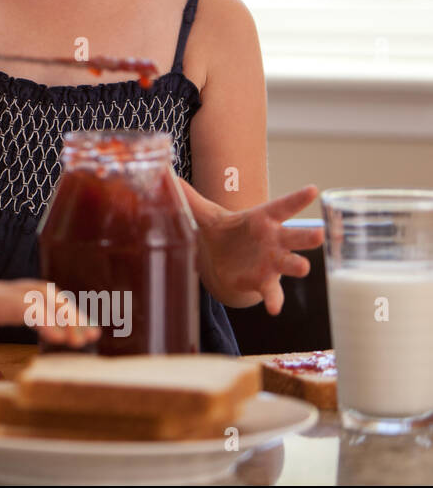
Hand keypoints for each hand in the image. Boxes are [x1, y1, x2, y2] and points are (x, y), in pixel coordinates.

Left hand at [0, 271, 100, 377]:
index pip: (20, 306)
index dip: (44, 319)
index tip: (62, 339)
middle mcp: (0, 293)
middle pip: (41, 296)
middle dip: (67, 316)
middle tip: (87, 341)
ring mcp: (8, 290)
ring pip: (45, 292)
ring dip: (70, 310)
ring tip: (92, 334)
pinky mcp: (12, 293)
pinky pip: (42, 294)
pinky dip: (63, 306)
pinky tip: (76, 324)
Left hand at [188, 183, 322, 312]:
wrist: (225, 262)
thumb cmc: (225, 233)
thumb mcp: (208, 216)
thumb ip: (191, 200)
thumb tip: (169, 178)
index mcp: (263, 219)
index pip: (283, 207)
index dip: (297, 199)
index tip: (313, 189)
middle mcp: (275, 240)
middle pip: (296, 236)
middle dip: (308, 236)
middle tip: (319, 234)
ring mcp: (273, 262)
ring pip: (292, 263)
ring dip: (298, 266)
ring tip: (302, 268)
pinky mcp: (265, 282)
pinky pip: (273, 292)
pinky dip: (274, 300)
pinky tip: (273, 309)